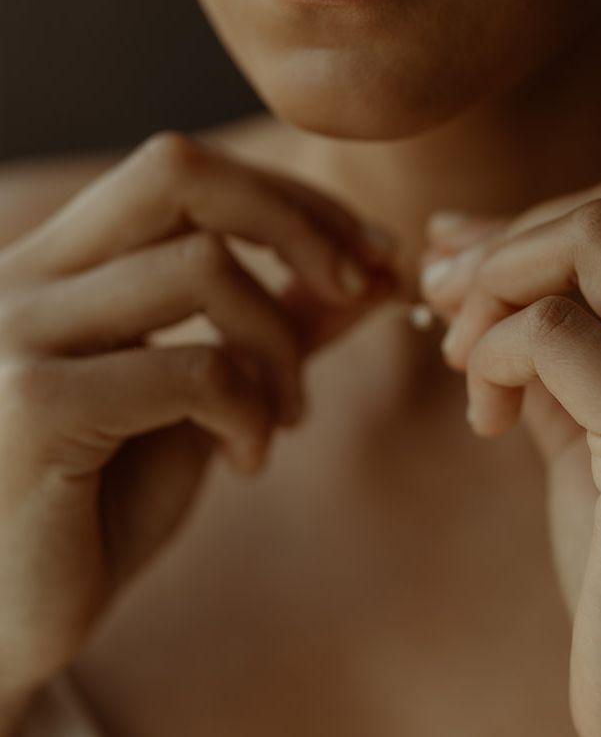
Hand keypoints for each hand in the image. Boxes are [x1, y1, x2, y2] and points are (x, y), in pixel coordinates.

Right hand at [0, 132, 397, 695]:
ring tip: (288, 415)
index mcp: (60, 265)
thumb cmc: (103, 501)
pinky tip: (248, 459)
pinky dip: (251, 410)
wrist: (3, 616)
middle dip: (299, 220)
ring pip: (203, 268)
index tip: (369, 251)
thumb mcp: (208, 398)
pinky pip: (195, 368)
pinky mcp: (33, 406)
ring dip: (281, 344)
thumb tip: (378, 275)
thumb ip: (281, 326)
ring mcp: (16, 334)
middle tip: (358, 284)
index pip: (180, 169)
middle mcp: (23, 277)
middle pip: (179, 172)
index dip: (290, 198)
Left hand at [419, 174, 600, 735]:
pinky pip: (555, 336)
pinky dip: (495, 357)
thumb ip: (541, 327)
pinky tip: (488, 423)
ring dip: (493, 295)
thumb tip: (455, 232)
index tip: (461, 276)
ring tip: (467, 372)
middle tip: (447, 311)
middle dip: (505, 247)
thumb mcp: (592, 420)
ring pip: (587, 244)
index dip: (530, 229)